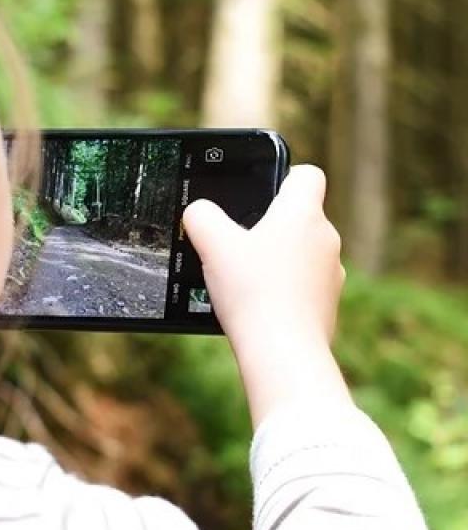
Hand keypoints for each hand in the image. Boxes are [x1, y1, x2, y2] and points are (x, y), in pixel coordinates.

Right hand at [183, 166, 350, 423]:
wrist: (283, 353)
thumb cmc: (252, 293)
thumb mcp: (212, 244)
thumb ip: (201, 216)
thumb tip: (198, 211)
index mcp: (303, 214)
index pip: (306, 175)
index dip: (284, 177)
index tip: (262, 194)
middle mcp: (326, 240)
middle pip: (301, 218)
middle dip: (272, 228)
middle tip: (239, 244)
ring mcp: (331, 276)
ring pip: (303, 256)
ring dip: (278, 262)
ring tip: (245, 281)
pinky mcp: (328, 307)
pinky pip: (304, 289)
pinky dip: (284, 293)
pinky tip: (258, 308)